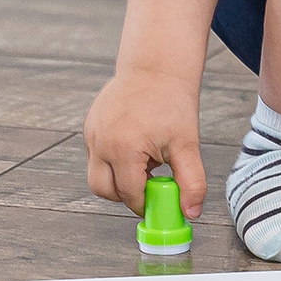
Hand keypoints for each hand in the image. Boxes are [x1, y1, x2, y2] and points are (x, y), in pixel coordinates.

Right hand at [84, 65, 206, 219]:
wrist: (157, 66)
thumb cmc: (172, 102)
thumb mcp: (187, 145)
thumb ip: (191, 182)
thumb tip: (191, 213)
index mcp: (123, 149)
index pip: (128, 194)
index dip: (144, 203)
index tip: (158, 201)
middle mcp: (101, 142)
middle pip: (103, 190)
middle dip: (125, 195)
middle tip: (149, 184)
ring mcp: (91, 133)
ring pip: (97, 174)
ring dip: (118, 177)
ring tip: (145, 160)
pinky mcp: (89, 125)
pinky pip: (96, 155)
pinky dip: (113, 159)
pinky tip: (137, 144)